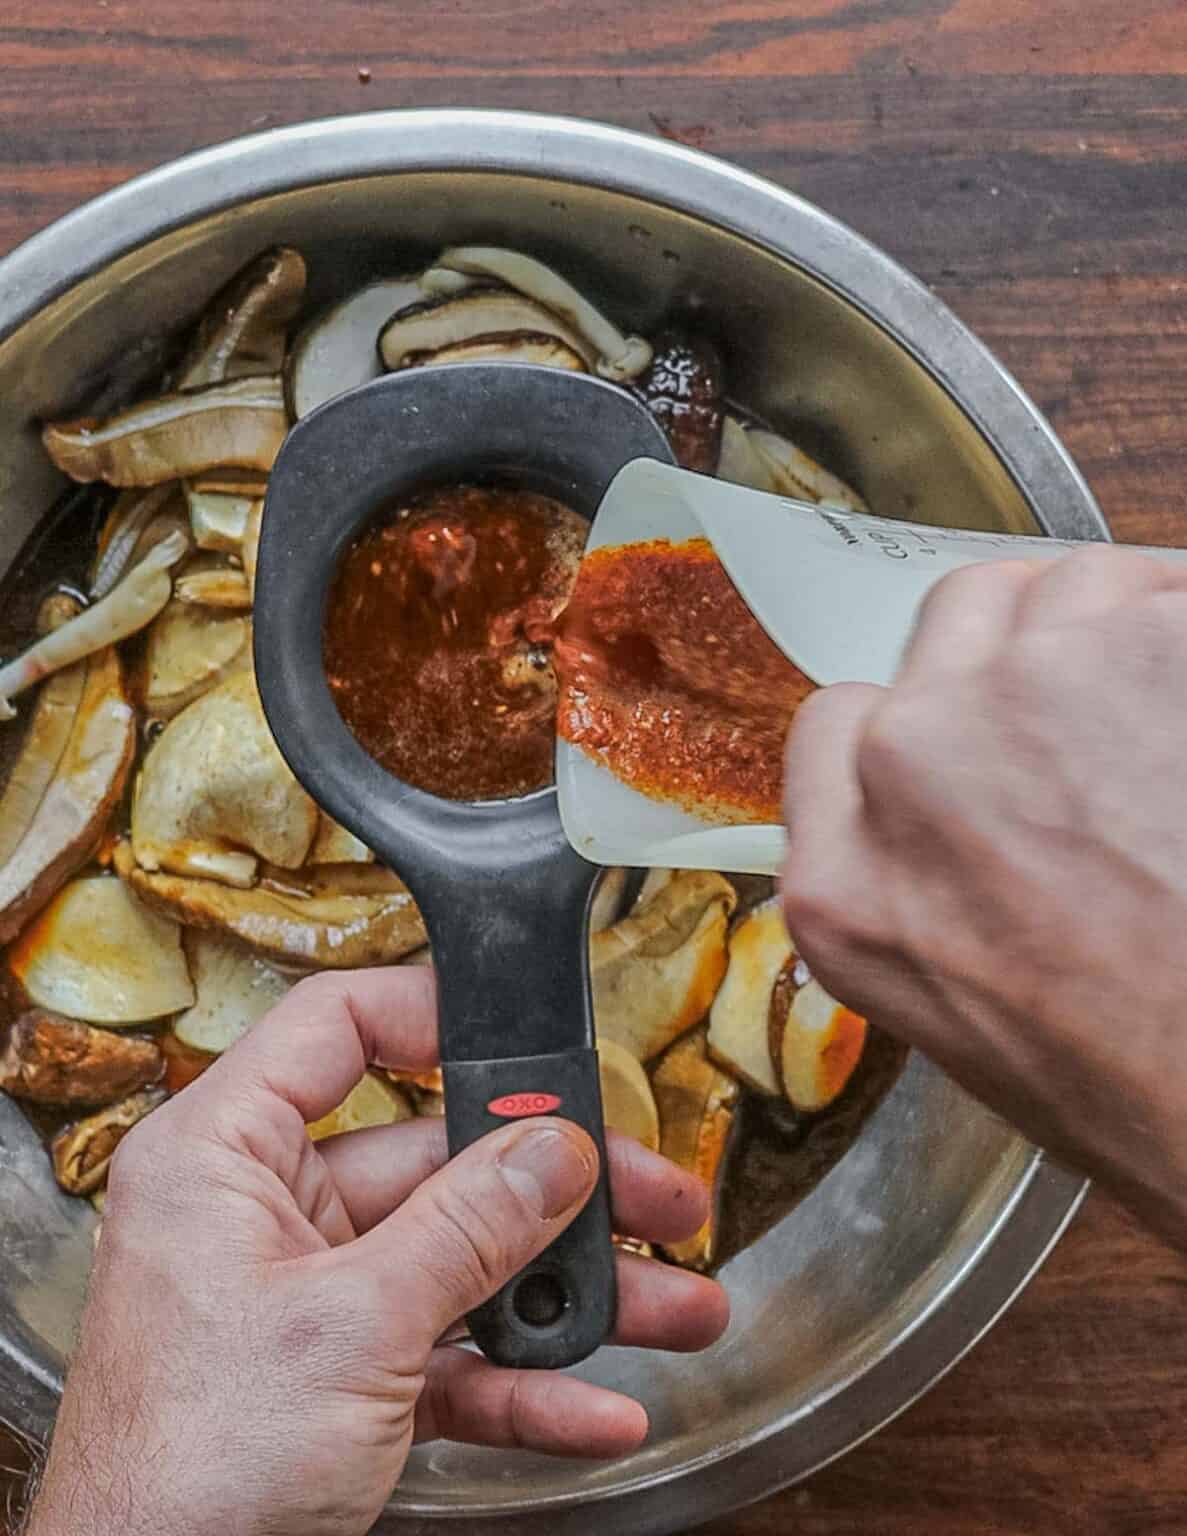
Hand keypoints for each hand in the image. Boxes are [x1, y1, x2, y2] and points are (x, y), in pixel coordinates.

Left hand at [26, 967, 727, 1535]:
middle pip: (434, 1160)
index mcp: (225, 1156)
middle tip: (649, 1194)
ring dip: (567, 1296)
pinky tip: (595, 1404)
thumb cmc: (184, 1475)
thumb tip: (554, 1151)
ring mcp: (308, 1297)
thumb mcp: (350, 1328)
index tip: (529, 1038)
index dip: (435, 1016)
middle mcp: (267, 1214)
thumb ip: (466, 1229)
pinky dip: (523, 1383)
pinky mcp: (340, 1377)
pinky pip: (449, 1355)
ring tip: (669, 1302)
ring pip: (460, 1265)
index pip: (335, 1029)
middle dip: (556, 1193)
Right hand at [781, 546, 1186, 1245]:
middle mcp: (910, 765)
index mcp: (843, 882)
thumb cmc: (1140, 1084)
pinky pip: (1173, 591)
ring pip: (1068, 582)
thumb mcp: (951, 1012)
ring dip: (1121, 625)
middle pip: (952, 619)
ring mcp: (1028, 695)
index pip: (836, 720)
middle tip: (1096, 710)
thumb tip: (949, 808)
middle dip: (1021, 650)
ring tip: (1171, 707)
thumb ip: (912, 880)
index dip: (914, 717)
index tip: (970, 733)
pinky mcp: (1151, 646)